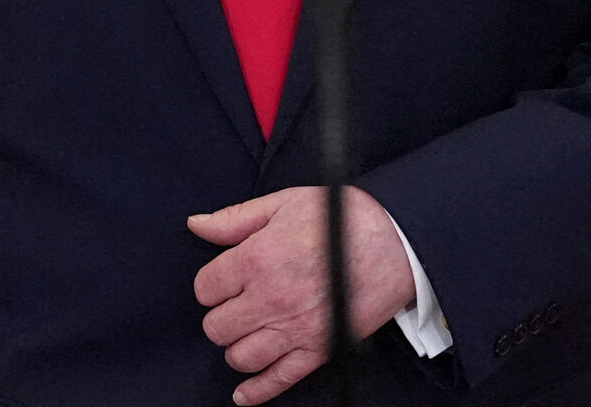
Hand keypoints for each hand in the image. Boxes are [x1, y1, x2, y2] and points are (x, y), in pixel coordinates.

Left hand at [189, 185, 416, 404]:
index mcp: (258, 258)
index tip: (223, 278)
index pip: (206, 288)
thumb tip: (197, 224)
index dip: (211, 283)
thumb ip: (236, 218)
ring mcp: (294, 329)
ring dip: (237, 345)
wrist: (394, 240)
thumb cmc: (340, 217)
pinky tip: (243, 392)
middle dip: (222, 313)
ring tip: (246, 330)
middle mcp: (271, 299)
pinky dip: (255, 391)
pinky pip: (277, 381)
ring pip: (240, 356)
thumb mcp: (284, 202)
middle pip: (217, 326)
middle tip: (236, 302)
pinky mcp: (318, 350)